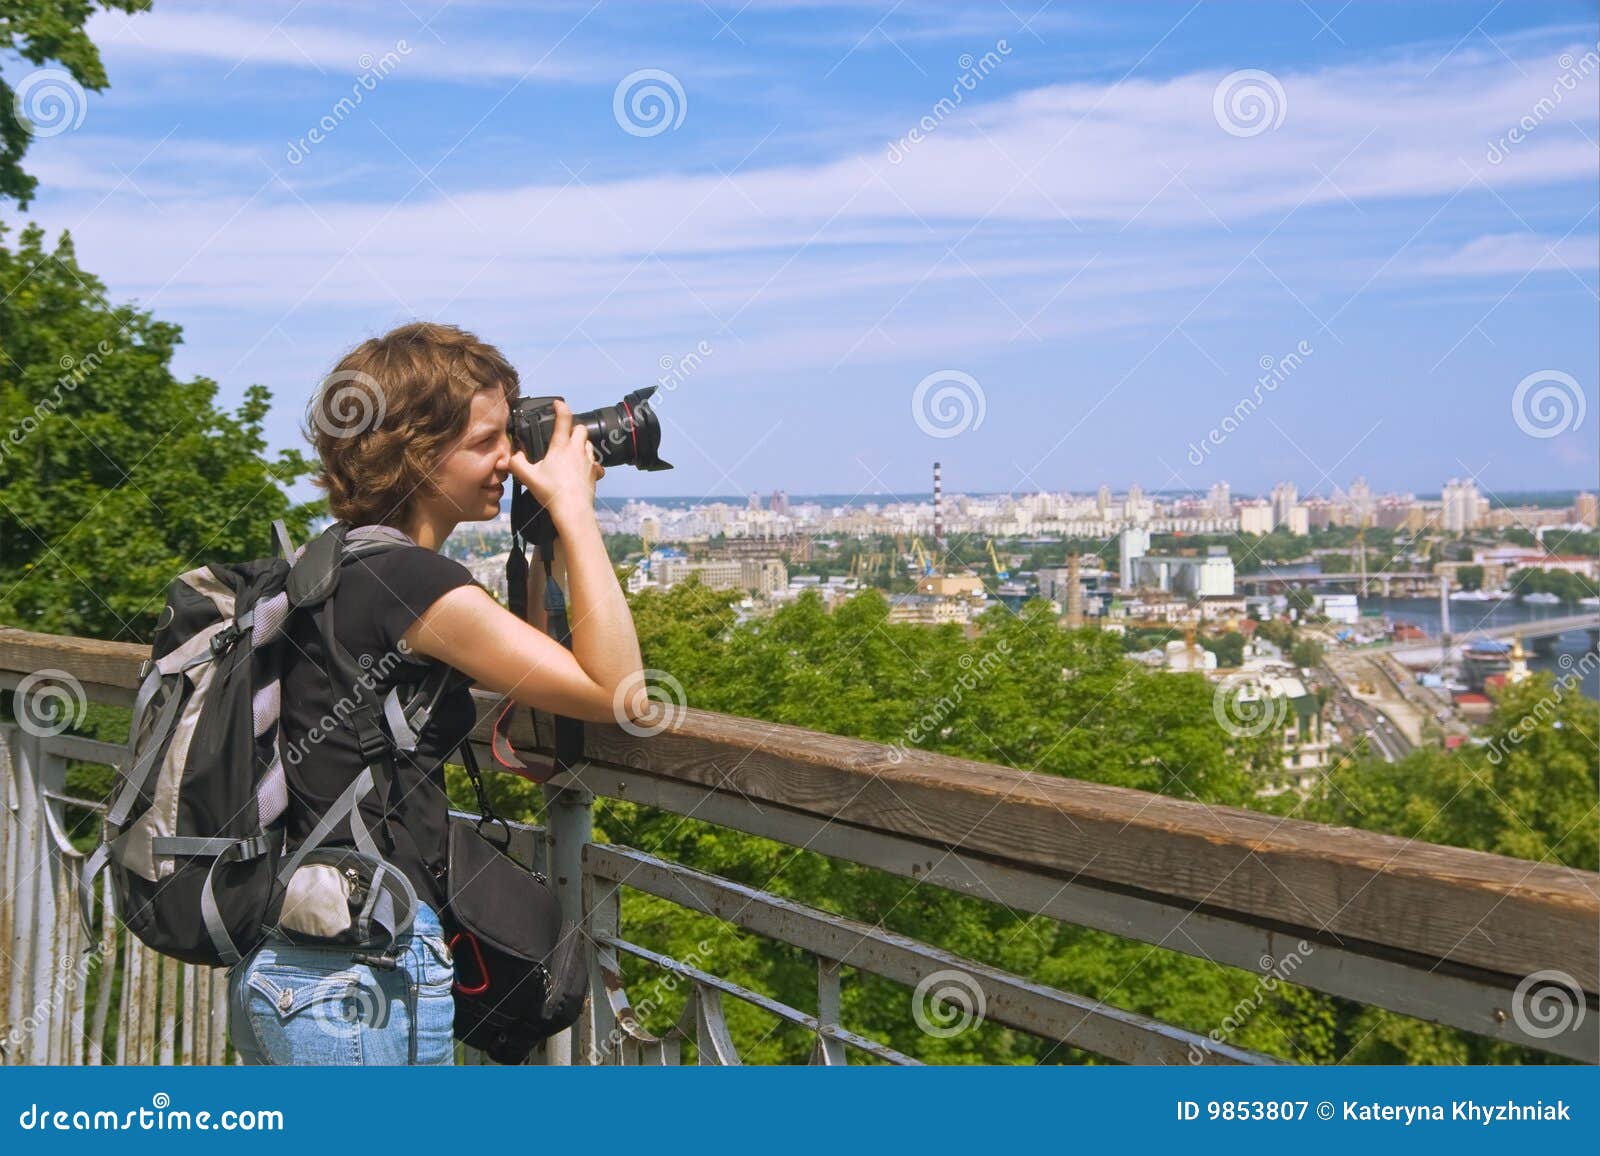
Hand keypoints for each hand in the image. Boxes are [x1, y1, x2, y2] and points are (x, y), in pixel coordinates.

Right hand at [508, 399, 604, 521]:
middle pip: (581, 429)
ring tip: (570, 453)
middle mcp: (577, 450)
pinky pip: (594, 462)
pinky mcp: (595, 472)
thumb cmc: (552, 493)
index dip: (561, 407)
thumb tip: (513, 456)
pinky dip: (588, 462)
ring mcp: (588, 461)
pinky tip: (581, 469)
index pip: (564, 418)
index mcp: (561, 447)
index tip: (558, 403)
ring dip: (581, 444)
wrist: (573, 510)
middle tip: (564, 435)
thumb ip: (516, 463)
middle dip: (573, 428)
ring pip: (588, 444)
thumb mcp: (527, 477)